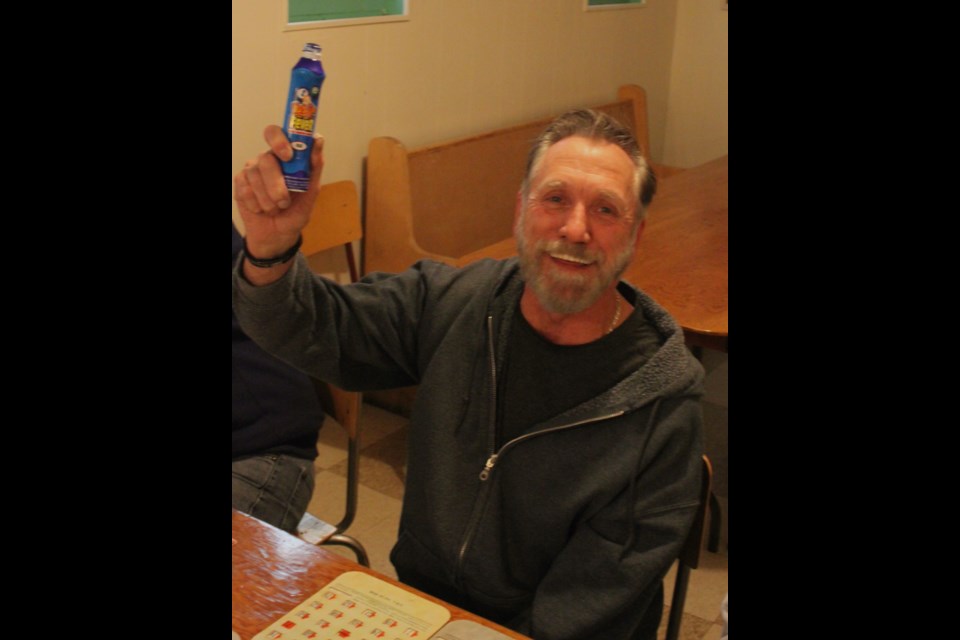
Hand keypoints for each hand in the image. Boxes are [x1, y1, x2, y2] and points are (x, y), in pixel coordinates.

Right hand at [234, 125, 324, 257]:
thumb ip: (314, 166)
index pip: (275, 133)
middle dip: (275, 184)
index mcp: (283, 156)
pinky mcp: (240, 184)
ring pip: (254, 175)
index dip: (278, 141)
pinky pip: (245, 189)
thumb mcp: (311, 192)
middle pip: (265, 159)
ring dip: (268, 199)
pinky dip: (257, 204)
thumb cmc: (295, 212)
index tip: (287, 156)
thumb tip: (318, 139)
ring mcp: (251, 171)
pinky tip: (262, 210)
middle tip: (283, 201)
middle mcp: (266, 160)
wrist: (278, 235)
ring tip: (276, 209)